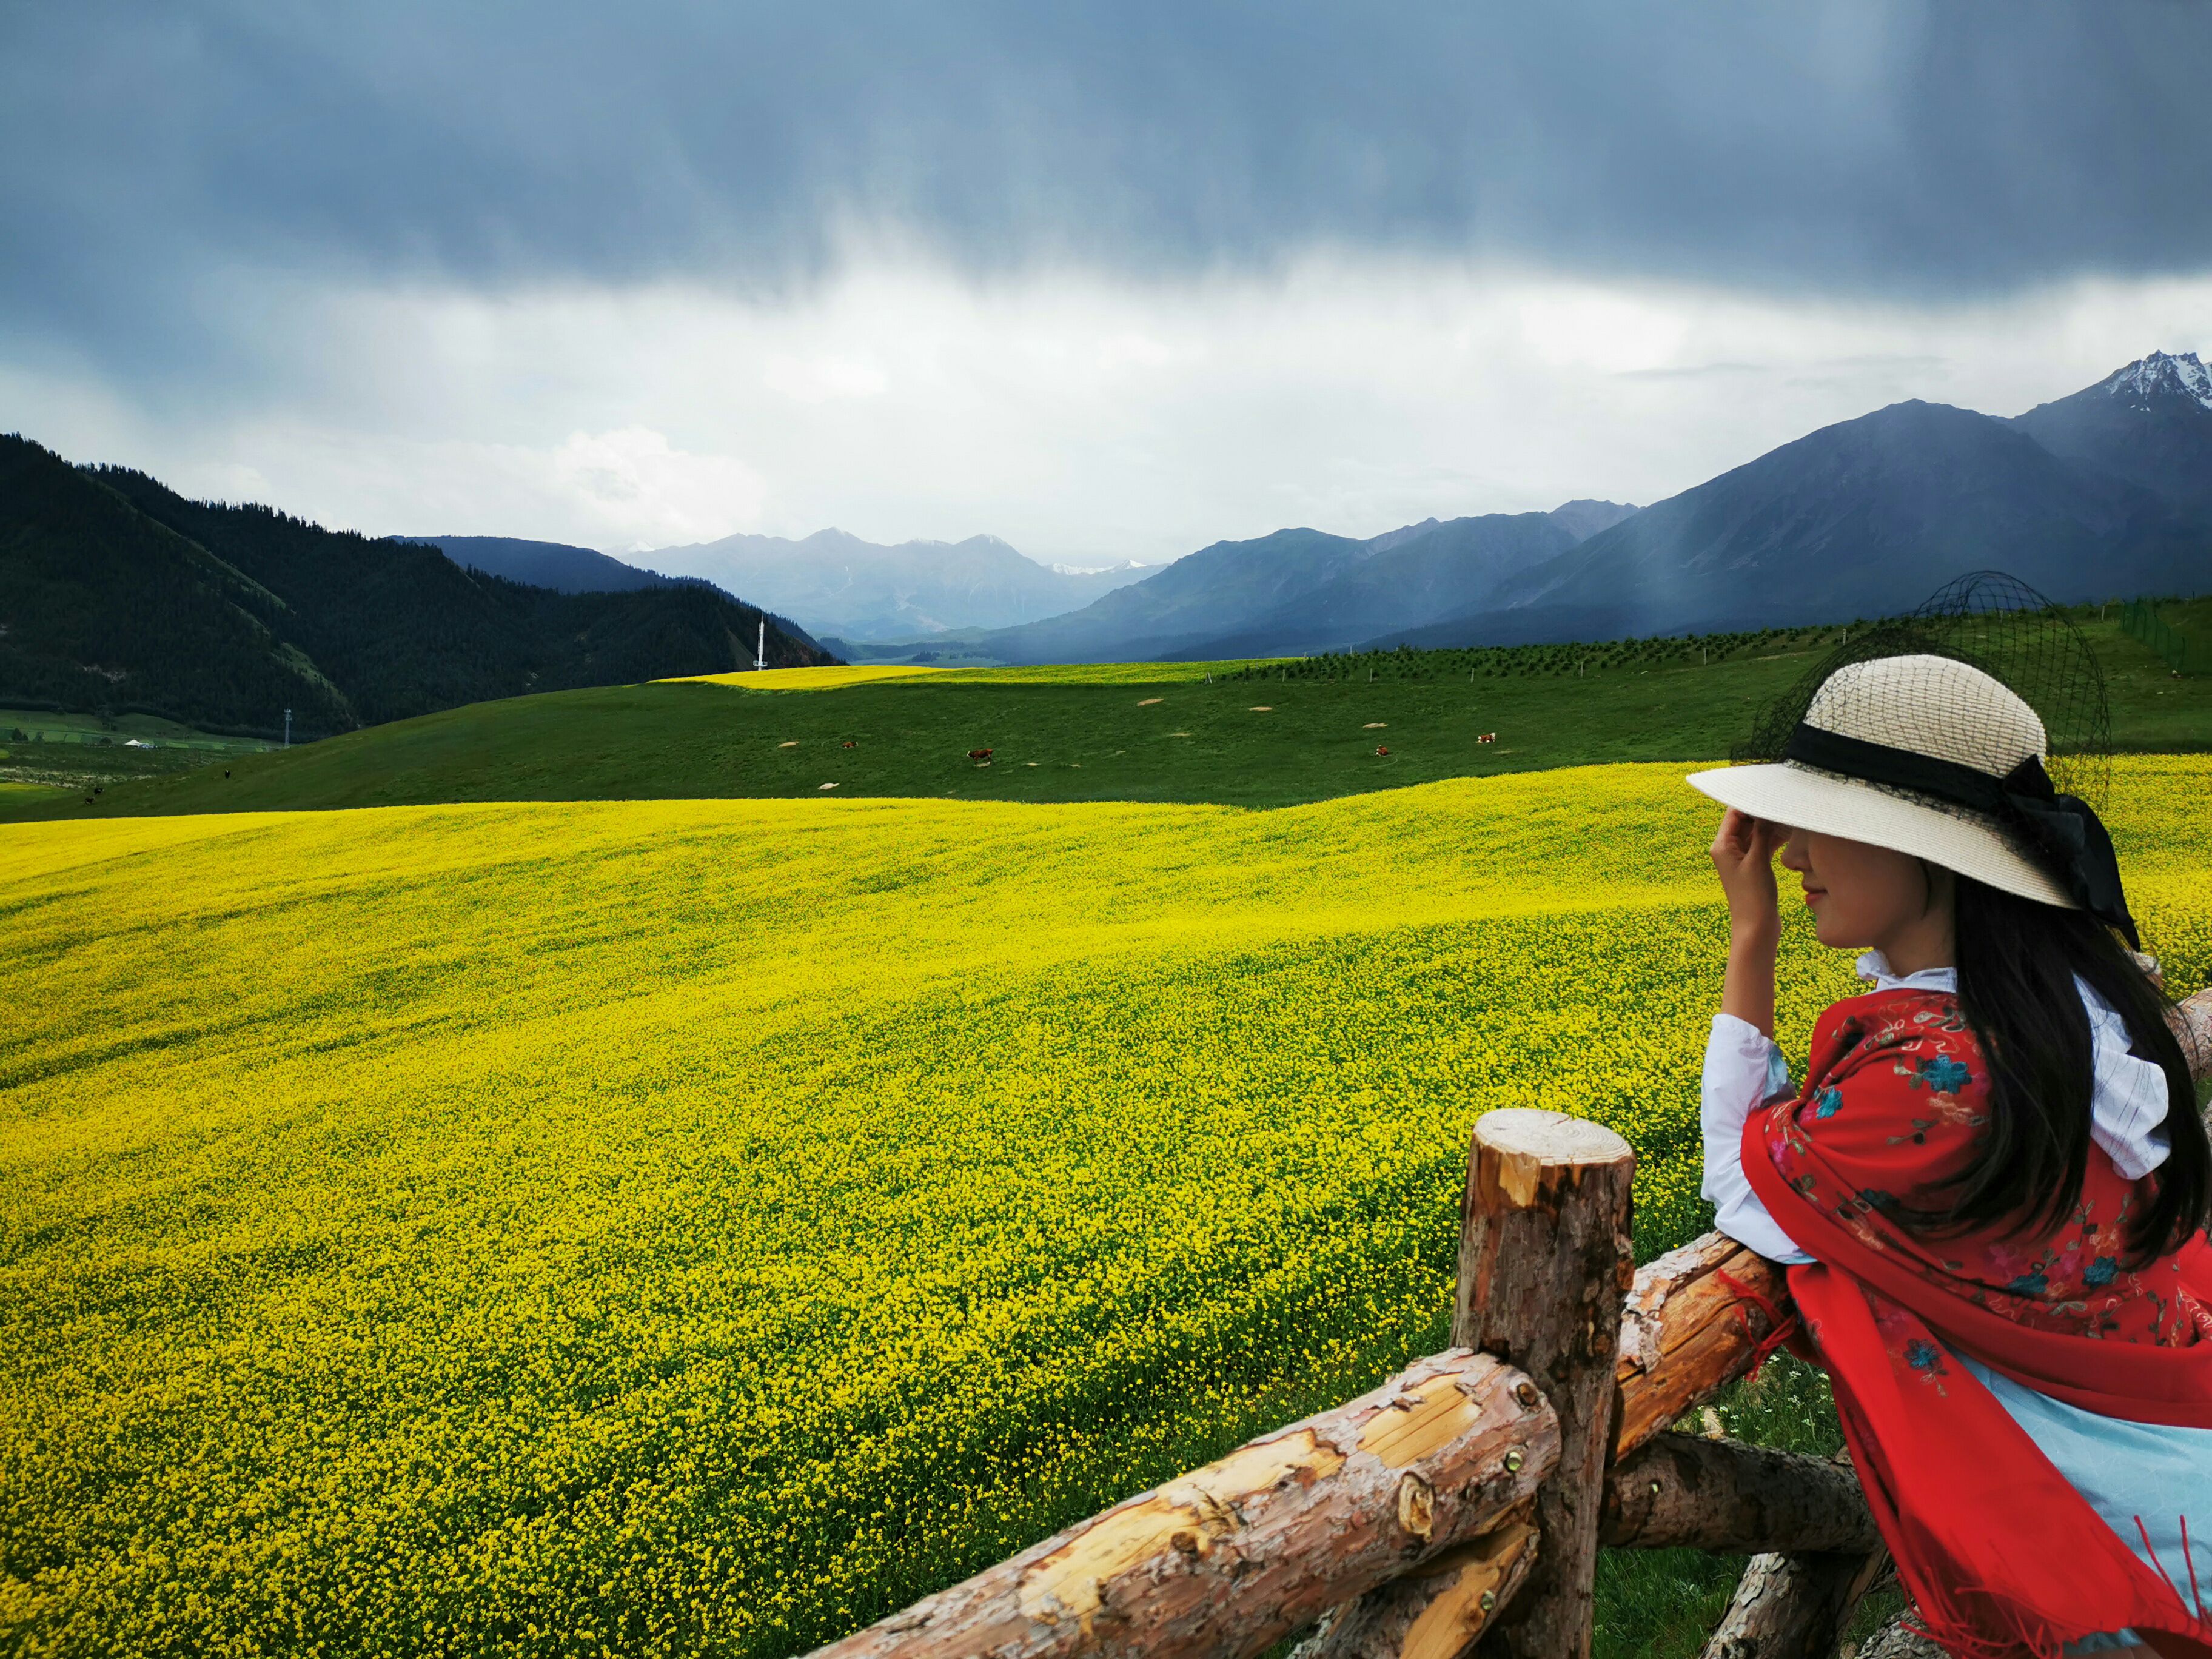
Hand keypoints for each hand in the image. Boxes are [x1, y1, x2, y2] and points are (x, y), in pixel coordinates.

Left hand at [1709, 808, 1784, 947]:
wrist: (1756, 927)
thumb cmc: (1753, 897)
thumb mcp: (1758, 861)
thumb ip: (1761, 834)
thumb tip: (1764, 811)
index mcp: (1721, 845)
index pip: (1733, 814)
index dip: (1749, 802)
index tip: (1768, 793)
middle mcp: (1727, 849)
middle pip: (1744, 821)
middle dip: (1761, 812)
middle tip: (1782, 802)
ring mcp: (1741, 858)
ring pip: (1755, 833)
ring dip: (1769, 825)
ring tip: (1788, 815)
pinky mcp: (1753, 866)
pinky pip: (1762, 845)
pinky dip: (1773, 838)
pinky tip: (1788, 832)